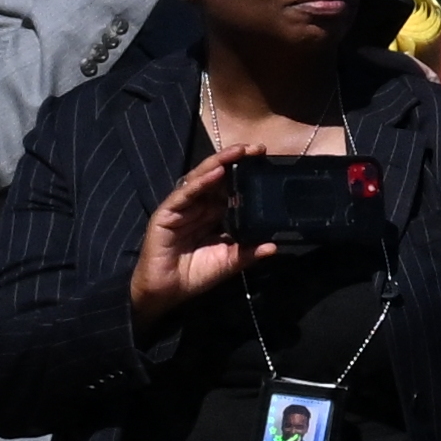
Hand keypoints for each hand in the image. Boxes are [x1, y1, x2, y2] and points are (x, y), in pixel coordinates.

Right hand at [134, 148, 268, 320]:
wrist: (166, 292)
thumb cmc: (194, 275)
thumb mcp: (228, 262)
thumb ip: (249, 252)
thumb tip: (275, 245)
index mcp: (214, 214)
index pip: (231, 188)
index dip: (247, 174)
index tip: (266, 161)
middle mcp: (199, 206)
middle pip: (218, 177)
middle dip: (236, 160)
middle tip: (257, 148)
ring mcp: (182, 207)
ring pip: (201, 179)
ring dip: (219, 163)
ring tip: (238, 151)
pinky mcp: (167, 213)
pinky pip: (185, 194)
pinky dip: (201, 182)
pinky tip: (216, 172)